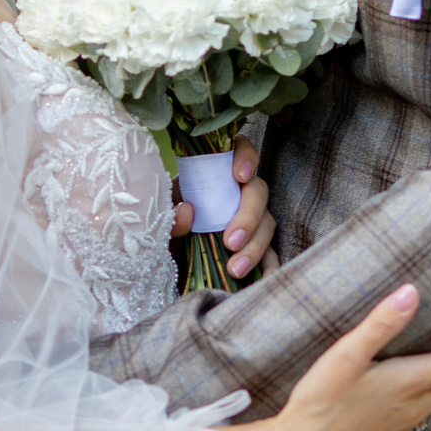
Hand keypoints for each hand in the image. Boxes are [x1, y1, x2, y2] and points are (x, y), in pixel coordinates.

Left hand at [168, 137, 275, 277]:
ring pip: (267, 223)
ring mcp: (251, 219)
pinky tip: (264, 280)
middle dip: (248, 216)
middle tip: (231, 241)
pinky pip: (271, 254)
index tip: (239, 176)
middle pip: (258, 192)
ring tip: (235, 269)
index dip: (245, 157)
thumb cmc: (164, 228)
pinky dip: (270, 267)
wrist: (165, 258)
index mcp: (214, 175)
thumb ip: (169, 215)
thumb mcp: (159, 219)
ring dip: (255, 247)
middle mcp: (237, 193)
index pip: (239, 151)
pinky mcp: (256, 246)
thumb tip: (188, 211)